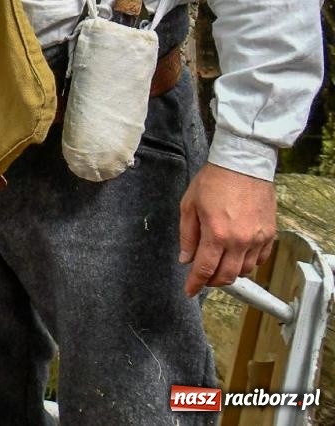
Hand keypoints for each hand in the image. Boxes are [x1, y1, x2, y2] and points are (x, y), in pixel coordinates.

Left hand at [179, 162, 277, 295]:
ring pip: (245, 270)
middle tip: (203, 278)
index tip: (189, 291)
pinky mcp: (270, 234)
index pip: (204, 269)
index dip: (195, 284)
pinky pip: (260, 259)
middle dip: (212, 281)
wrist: (243, 164)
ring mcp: (257, 238)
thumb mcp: (189, 205)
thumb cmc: (214, 180)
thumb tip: (186, 258)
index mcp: (216, 234)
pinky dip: (248, 263)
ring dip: (230, 273)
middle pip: (227, 276)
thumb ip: (187, 236)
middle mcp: (239, 240)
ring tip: (219, 265)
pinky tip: (237, 256)